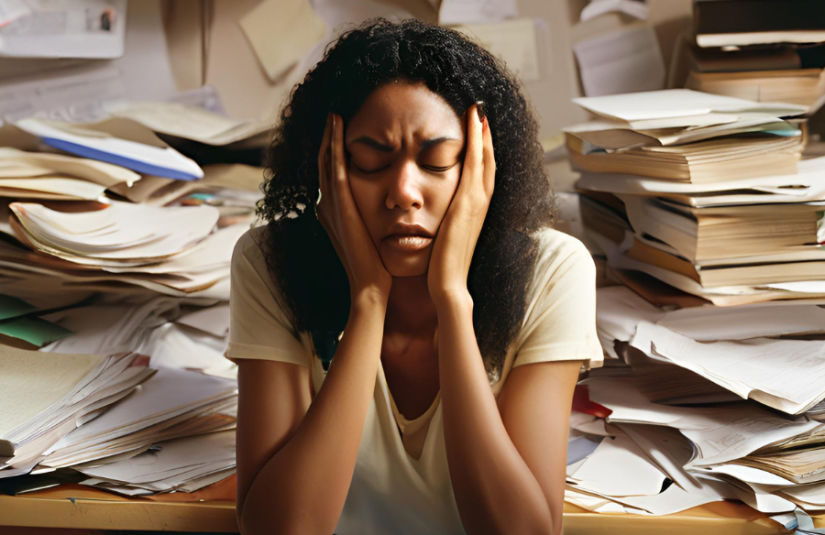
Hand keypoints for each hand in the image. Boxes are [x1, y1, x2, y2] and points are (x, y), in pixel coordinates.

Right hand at [317, 113, 391, 301]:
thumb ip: (373, 220)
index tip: (342, 134)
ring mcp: (330, 205)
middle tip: (333, 116)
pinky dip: (333, 143)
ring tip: (334, 114)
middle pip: (323, 164)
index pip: (331, 176)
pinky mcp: (339, 204)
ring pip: (325, 160)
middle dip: (327, 140)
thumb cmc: (378, 267)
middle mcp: (326, 206)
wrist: (371, 287)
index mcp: (334, 214)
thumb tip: (389, 208)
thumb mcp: (372, 237)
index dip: (333, 154)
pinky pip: (334, 166)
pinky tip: (337, 124)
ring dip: (328, 136)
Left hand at [427, 103, 494, 303]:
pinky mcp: (468, 203)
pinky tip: (473, 124)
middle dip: (486, 136)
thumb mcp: (446, 237)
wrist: (448, 285)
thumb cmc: (443, 266)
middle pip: (488, 161)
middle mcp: (481, 203)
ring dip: (483, 133)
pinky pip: (474, 165)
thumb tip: (440, 216)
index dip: (482, 151)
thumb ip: (447, 222)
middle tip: (482, 111)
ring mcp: (477, 202)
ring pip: (485, 159)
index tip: (477, 130)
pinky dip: (476, 143)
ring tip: (478, 110)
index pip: (481, 173)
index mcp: (474, 210)